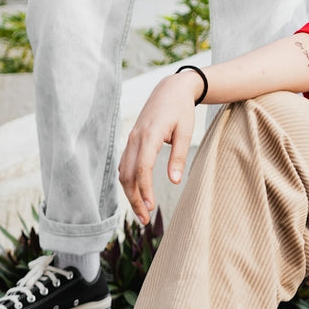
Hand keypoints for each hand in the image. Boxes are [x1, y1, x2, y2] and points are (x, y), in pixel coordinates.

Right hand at [118, 71, 202, 222]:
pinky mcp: (131, 140)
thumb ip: (179, 156)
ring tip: (142, 211)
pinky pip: (125, 164)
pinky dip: (128, 181)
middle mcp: (135, 138)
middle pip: (128, 174)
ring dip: (130, 193)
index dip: (145, 189)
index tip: (151, 206)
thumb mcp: (186, 131)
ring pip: (123, 172)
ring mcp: (130, 139)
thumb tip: (174, 181)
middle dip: (134, 198)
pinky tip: (137, 193)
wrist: (170, 89)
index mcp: (149, 135)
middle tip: (145, 219)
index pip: (142, 168)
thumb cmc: (181, 109)